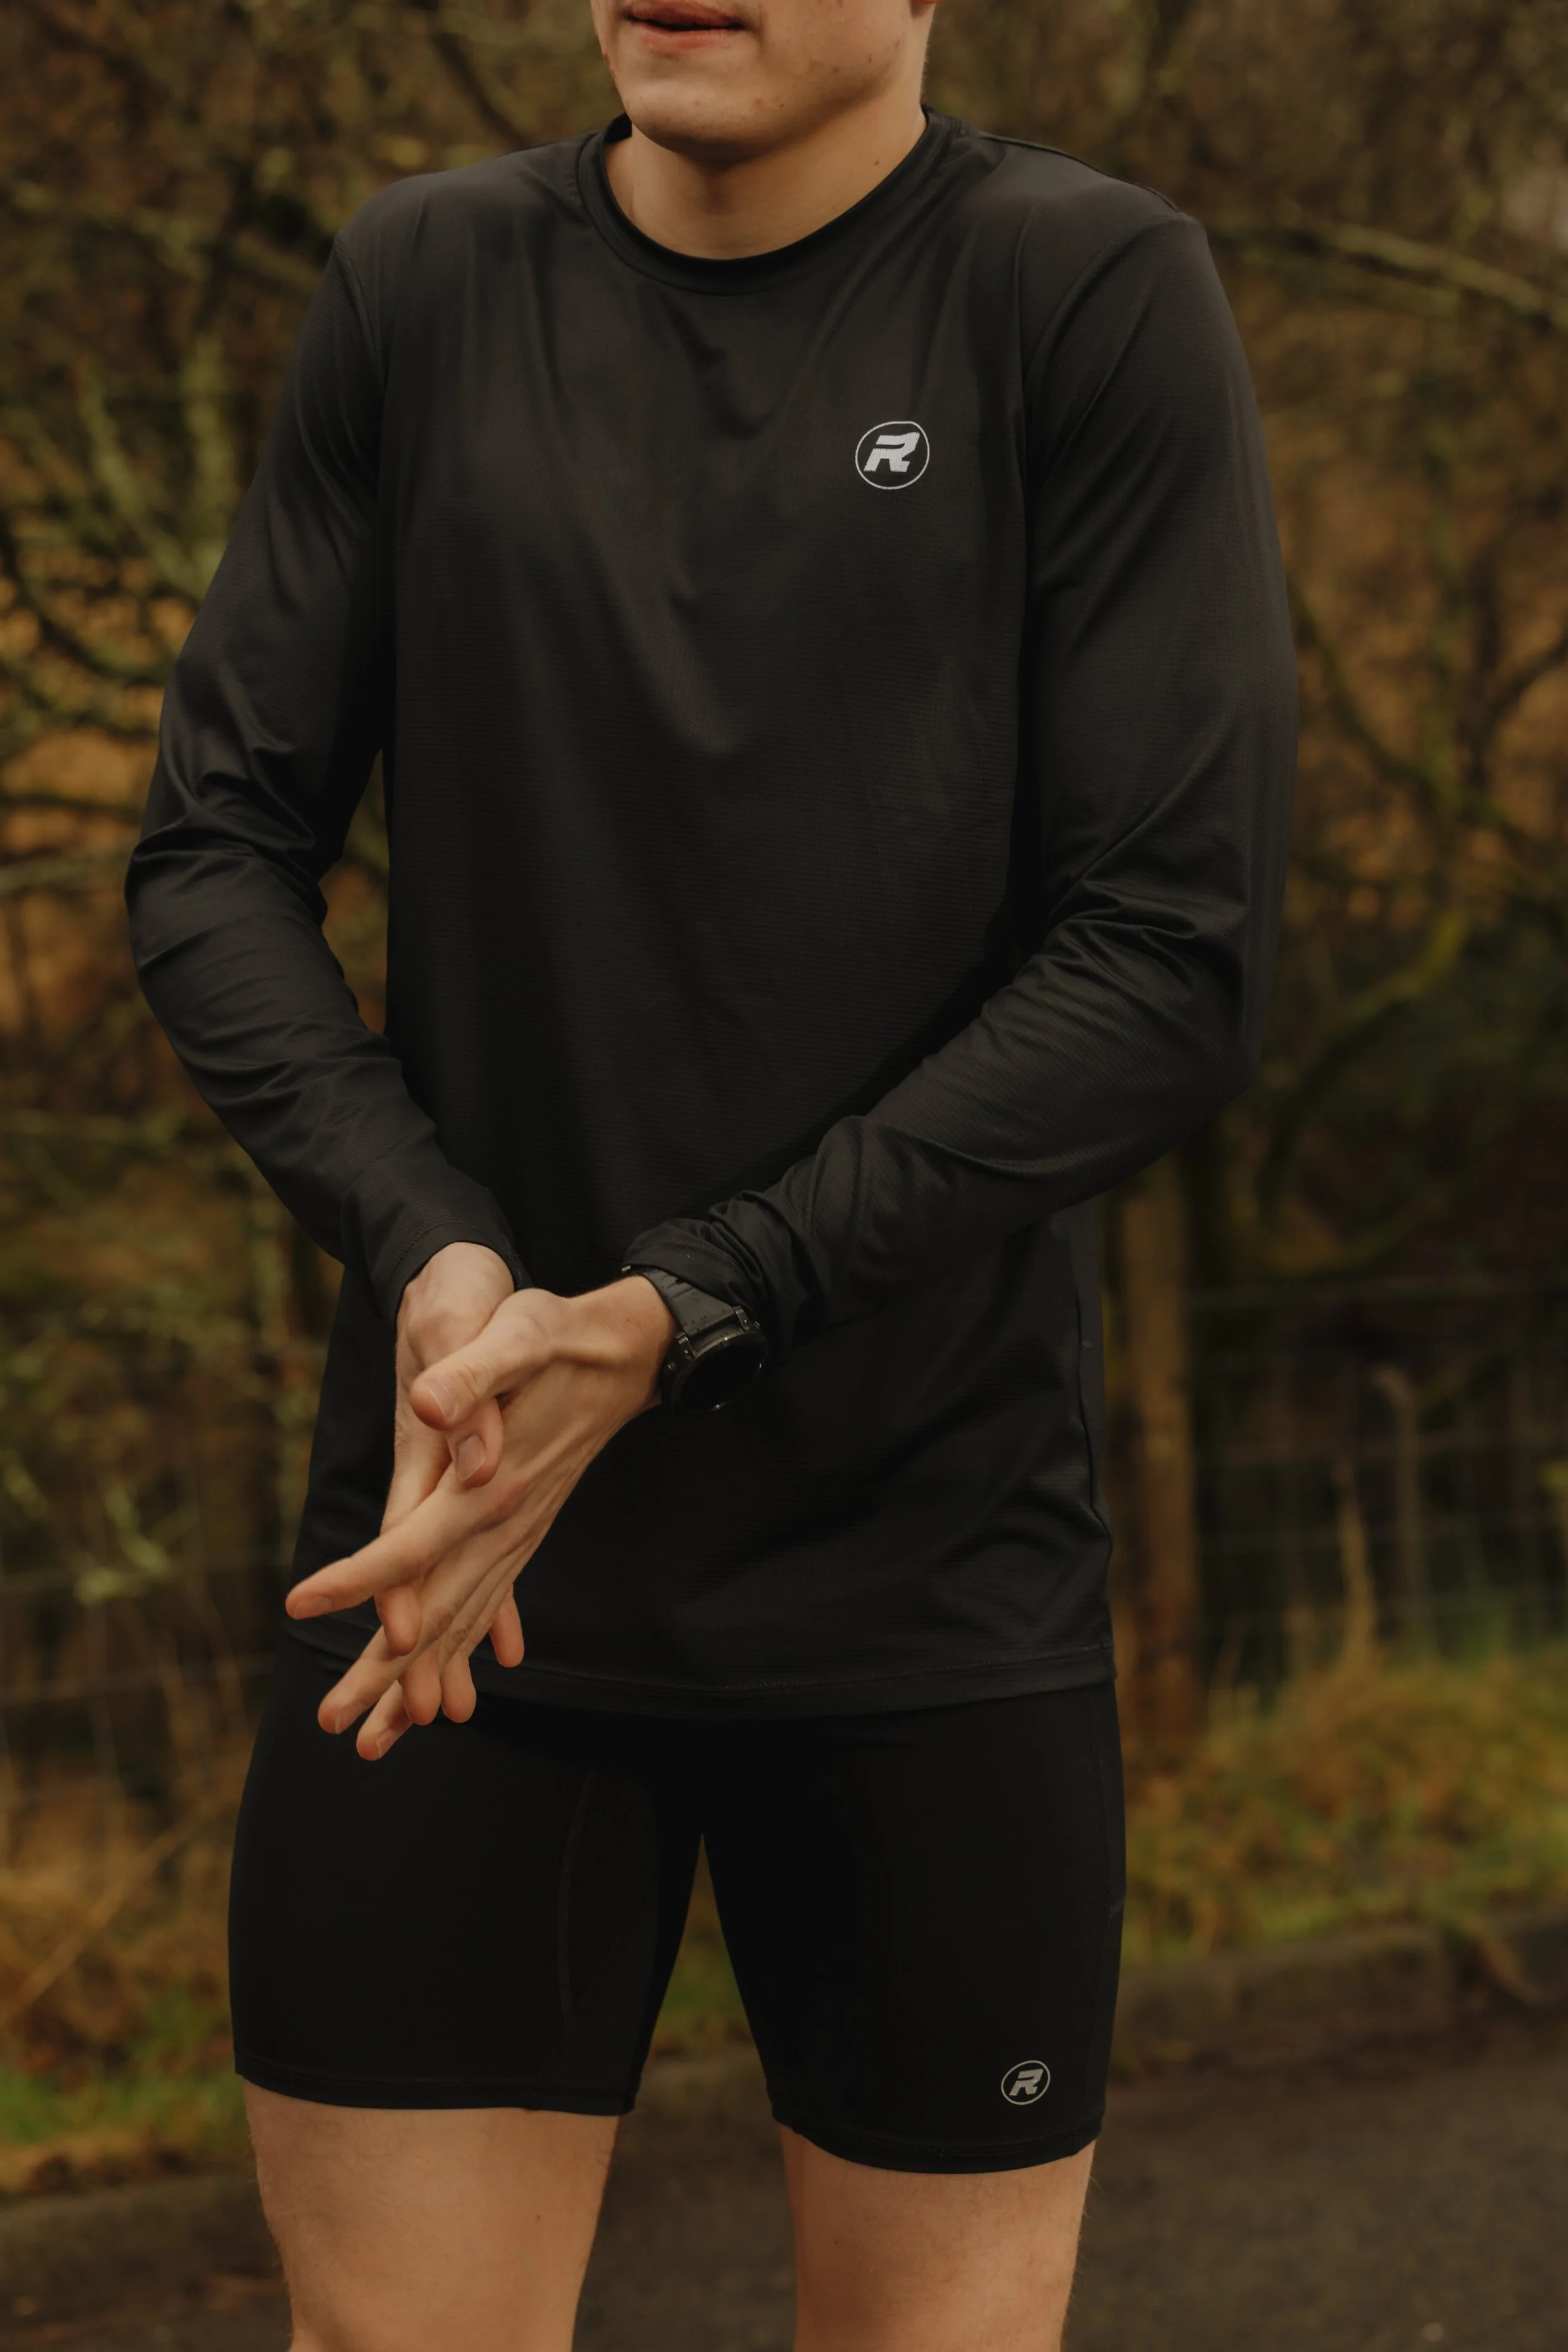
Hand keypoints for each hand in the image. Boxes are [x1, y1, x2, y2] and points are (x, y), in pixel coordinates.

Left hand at [286, 1276, 674, 1757]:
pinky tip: (454, 1694)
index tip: (298, 1603)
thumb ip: (474, 1374)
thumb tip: (425, 1400)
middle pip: (437, 1608)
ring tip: (378, 1736)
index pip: (414, 1542)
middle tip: (332, 1724)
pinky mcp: (524, 1532)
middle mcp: (507, 1523)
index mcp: (493, 1485)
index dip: (359, 1576)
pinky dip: (464, 1652)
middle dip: (382, 1669)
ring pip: (462, 1621)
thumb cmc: (561, 1337)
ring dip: (419, 1677)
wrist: (629, 1353)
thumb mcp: (518, 1335)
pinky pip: (488, 1607)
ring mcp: (519, 1535)